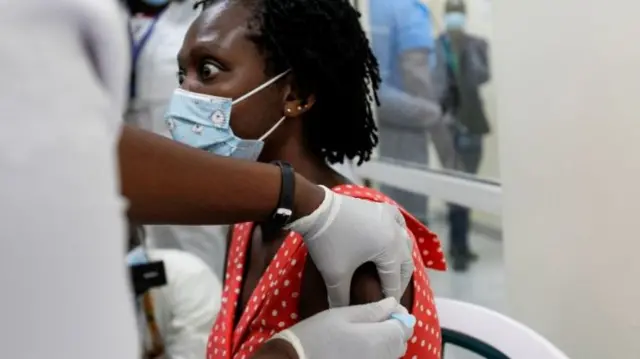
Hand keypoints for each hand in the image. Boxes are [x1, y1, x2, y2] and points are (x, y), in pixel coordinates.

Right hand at [272, 298, 413, 358]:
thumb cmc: (316, 334)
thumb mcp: (341, 315)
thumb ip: (371, 310)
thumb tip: (393, 304)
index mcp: (378, 339)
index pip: (404, 328)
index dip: (401, 316)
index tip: (390, 307)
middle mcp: (381, 358)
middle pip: (401, 343)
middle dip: (395, 328)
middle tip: (378, 317)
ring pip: (392, 354)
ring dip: (387, 341)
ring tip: (368, 330)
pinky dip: (378, 352)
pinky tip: (361, 345)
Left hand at [287, 186, 413, 306]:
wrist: (317, 209)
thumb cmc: (328, 242)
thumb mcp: (335, 274)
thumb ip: (340, 298)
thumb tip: (340, 312)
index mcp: (390, 250)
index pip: (394, 281)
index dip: (390, 297)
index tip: (389, 310)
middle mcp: (396, 234)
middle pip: (406, 263)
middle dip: (400, 280)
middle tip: (391, 294)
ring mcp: (391, 218)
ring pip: (405, 243)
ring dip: (402, 259)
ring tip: (394, 271)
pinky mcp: (382, 208)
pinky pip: (399, 223)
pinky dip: (400, 234)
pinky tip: (395, 239)